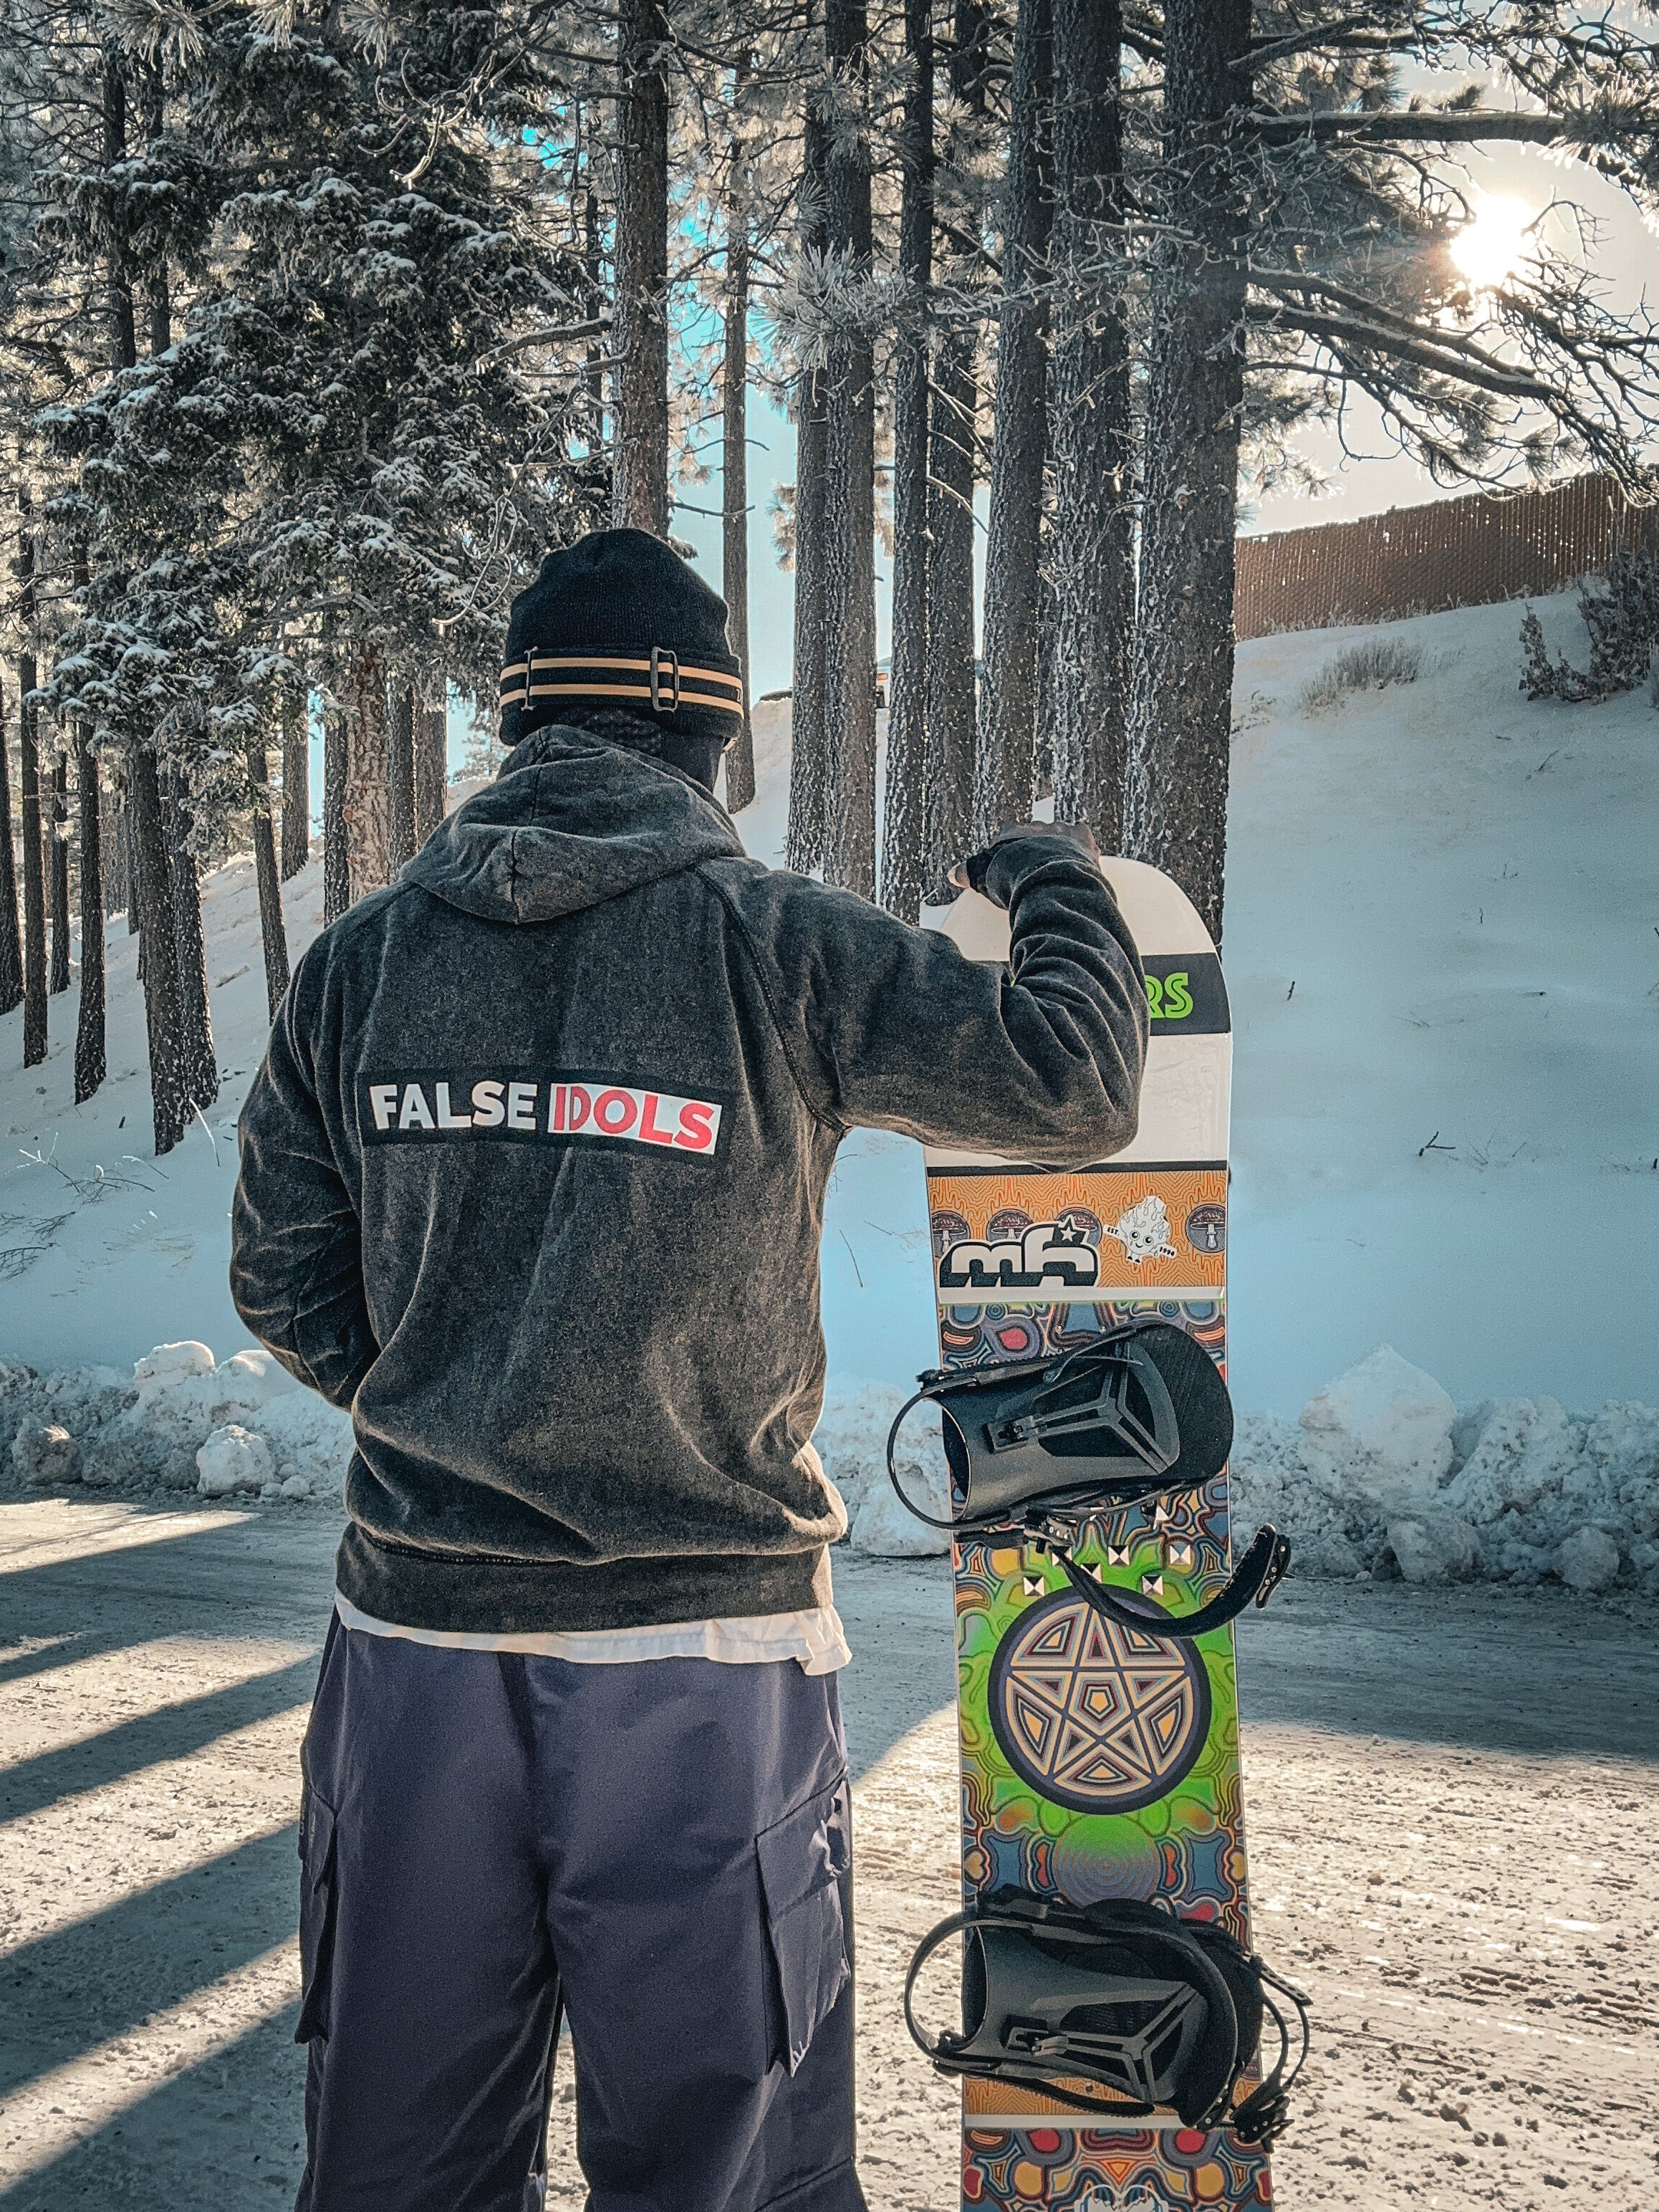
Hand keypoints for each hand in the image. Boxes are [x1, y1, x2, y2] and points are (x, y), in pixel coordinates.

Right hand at [949, 819, 1100, 894]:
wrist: (1044, 875)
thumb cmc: (1010, 877)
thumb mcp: (981, 877)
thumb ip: (967, 873)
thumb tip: (952, 875)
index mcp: (1010, 831)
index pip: (1008, 839)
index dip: (1011, 854)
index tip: (1013, 869)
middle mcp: (1034, 825)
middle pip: (1035, 836)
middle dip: (1037, 850)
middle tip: (1038, 873)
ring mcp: (1058, 829)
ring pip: (1059, 834)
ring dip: (1061, 848)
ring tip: (1061, 870)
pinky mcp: (1081, 835)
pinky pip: (1083, 836)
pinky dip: (1084, 848)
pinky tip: (1085, 862)